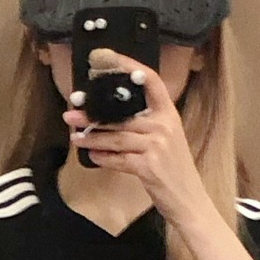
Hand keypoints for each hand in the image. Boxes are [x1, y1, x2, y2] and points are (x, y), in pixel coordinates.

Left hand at [62, 51, 213, 230]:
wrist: (189, 200)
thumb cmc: (174, 170)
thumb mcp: (168, 140)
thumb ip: (147, 124)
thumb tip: (111, 116)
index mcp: (169, 114)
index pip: (150, 80)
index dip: (128, 66)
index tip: (104, 58)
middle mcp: (164, 126)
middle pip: (122, 115)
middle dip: (93, 116)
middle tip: (71, 114)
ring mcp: (157, 146)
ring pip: (116, 137)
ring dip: (92, 138)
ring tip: (76, 137)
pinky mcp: (148, 167)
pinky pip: (118, 159)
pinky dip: (103, 158)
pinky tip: (93, 157)